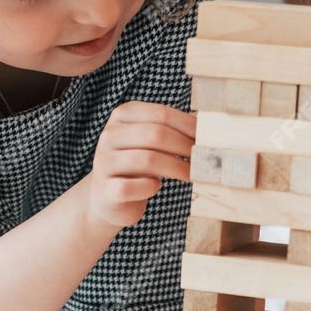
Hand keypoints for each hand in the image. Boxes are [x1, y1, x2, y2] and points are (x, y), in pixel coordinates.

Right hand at [81, 103, 195, 229]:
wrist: (109, 197)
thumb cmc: (138, 166)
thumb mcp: (151, 142)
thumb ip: (172, 130)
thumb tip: (206, 123)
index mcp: (123, 115)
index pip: (161, 113)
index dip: (188, 126)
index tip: (206, 138)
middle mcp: (110, 135)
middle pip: (156, 134)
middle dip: (184, 146)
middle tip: (203, 158)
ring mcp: (104, 162)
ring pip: (147, 160)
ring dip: (176, 168)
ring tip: (191, 174)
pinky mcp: (105, 189)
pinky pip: (132, 187)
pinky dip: (150, 187)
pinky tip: (157, 186)